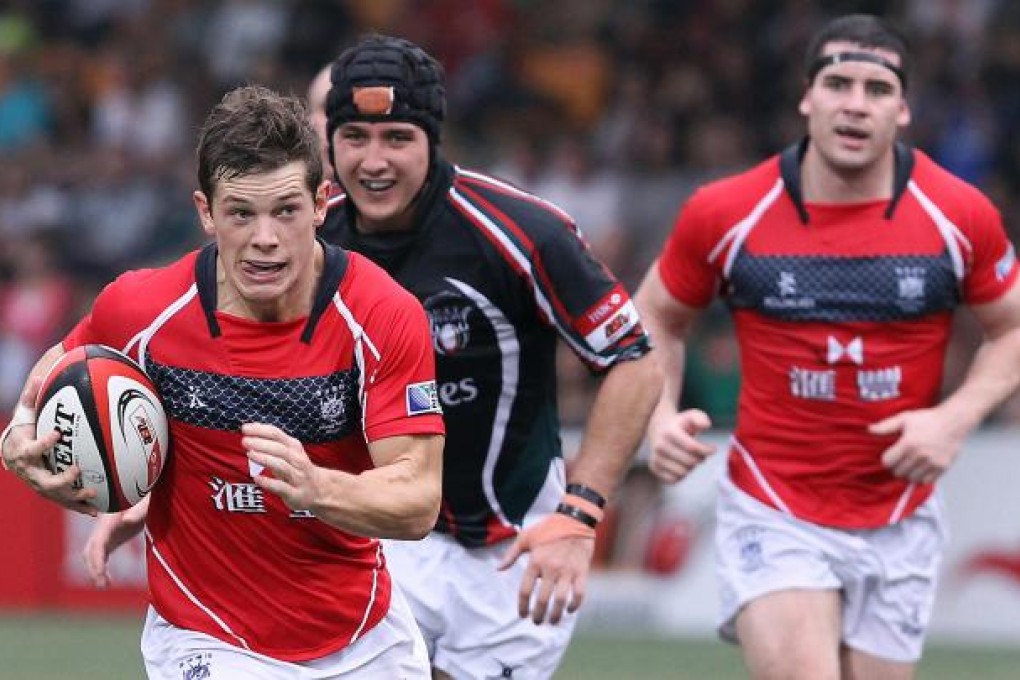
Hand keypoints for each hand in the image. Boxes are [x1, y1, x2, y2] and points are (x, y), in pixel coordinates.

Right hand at [3, 376, 96, 515]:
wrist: (13, 449)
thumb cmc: (24, 427)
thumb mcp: (25, 411)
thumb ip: (32, 396)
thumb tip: (40, 377)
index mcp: (20, 451)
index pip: (29, 449)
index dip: (42, 443)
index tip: (56, 433)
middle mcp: (28, 472)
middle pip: (42, 480)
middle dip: (60, 478)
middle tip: (77, 470)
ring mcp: (37, 485)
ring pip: (55, 495)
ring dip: (73, 496)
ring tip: (93, 493)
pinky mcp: (48, 492)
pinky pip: (63, 501)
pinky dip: (78, 507)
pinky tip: (97, 510)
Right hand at [81, 497, 148, 587]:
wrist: (143, 490)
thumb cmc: (147, 495)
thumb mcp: (147, 500)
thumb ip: (139, 509)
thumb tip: (128, 520)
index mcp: (111, 518)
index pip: (99, 540)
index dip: (97, 557)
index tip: (100, 572)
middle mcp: (103, 526)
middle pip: (91, 549)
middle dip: (94, 567)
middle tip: (103, 584)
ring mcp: (104, 532)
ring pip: (91, 553)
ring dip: (94, 570)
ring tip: (104, 585)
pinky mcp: (109, 537)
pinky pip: (99, 555)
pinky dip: (99, 568)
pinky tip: (107, 582)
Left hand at [243, 422, 321, 510]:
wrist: (318, 490)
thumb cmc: (297, 468)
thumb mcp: (288, 451)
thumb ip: (271, 440)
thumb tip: (251, 427)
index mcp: (294, 447)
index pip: (277, 435)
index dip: (261, 430)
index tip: (244, 428)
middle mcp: (297, 460)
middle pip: (280, 449)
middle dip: (262, 444)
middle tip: (245, 441)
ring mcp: (297, 477)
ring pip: (282, 466)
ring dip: (265, 459)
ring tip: (250, 454)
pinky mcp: (295, 493)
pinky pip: (282, 487)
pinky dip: (269, 482)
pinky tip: (257, 478)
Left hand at [497, 513, 594, 624]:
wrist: (575, 518)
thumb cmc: (548, 528)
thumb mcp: (526, 537)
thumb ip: (511, 554)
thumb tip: (498, 569)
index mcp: (535, 561)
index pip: (526, 590)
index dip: (523, 606)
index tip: (522, 615)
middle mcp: (551, 568)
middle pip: (543, 599)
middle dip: (539, 615)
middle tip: (537, 622)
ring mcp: (567, 570)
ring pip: (561, 600)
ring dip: (556, 615)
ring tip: (552, 621)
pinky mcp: (582, 570)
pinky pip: (580, 593)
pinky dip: (575, 604)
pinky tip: (570, 610)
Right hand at [647, 408, 715, 483]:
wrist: (659, 429)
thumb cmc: (680, 424)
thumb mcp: (691, 416)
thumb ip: (701, 418)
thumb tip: (706, 425)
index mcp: (669, 432)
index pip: (693, 447)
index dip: (706, 450)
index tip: (713, 449)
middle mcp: (660, 446)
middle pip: (690, 462)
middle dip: (700, 459)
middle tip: (701, 453)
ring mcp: (656, 458)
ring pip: (683, 472)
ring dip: (691, 467)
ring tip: (689, 457)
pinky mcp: (654, 468)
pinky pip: (674, 479)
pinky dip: (681, 474)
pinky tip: (681, 464)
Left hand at [870, 408, 963, 483]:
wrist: (953, 421)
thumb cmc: (927, 419)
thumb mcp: (904, 418)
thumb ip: (886, 426)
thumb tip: (869, 430)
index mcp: (908, 444)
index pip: (888, 462)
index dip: (887, 459)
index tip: (892, 454)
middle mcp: (920, 455)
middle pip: (898, 472)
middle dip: (897, 467)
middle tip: (902, 459)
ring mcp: (932, 463)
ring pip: (912, 479)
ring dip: (909, 473)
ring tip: (911, 464)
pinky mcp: (942, 467)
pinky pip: (927, 481)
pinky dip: (922, 477)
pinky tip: (922, 468)